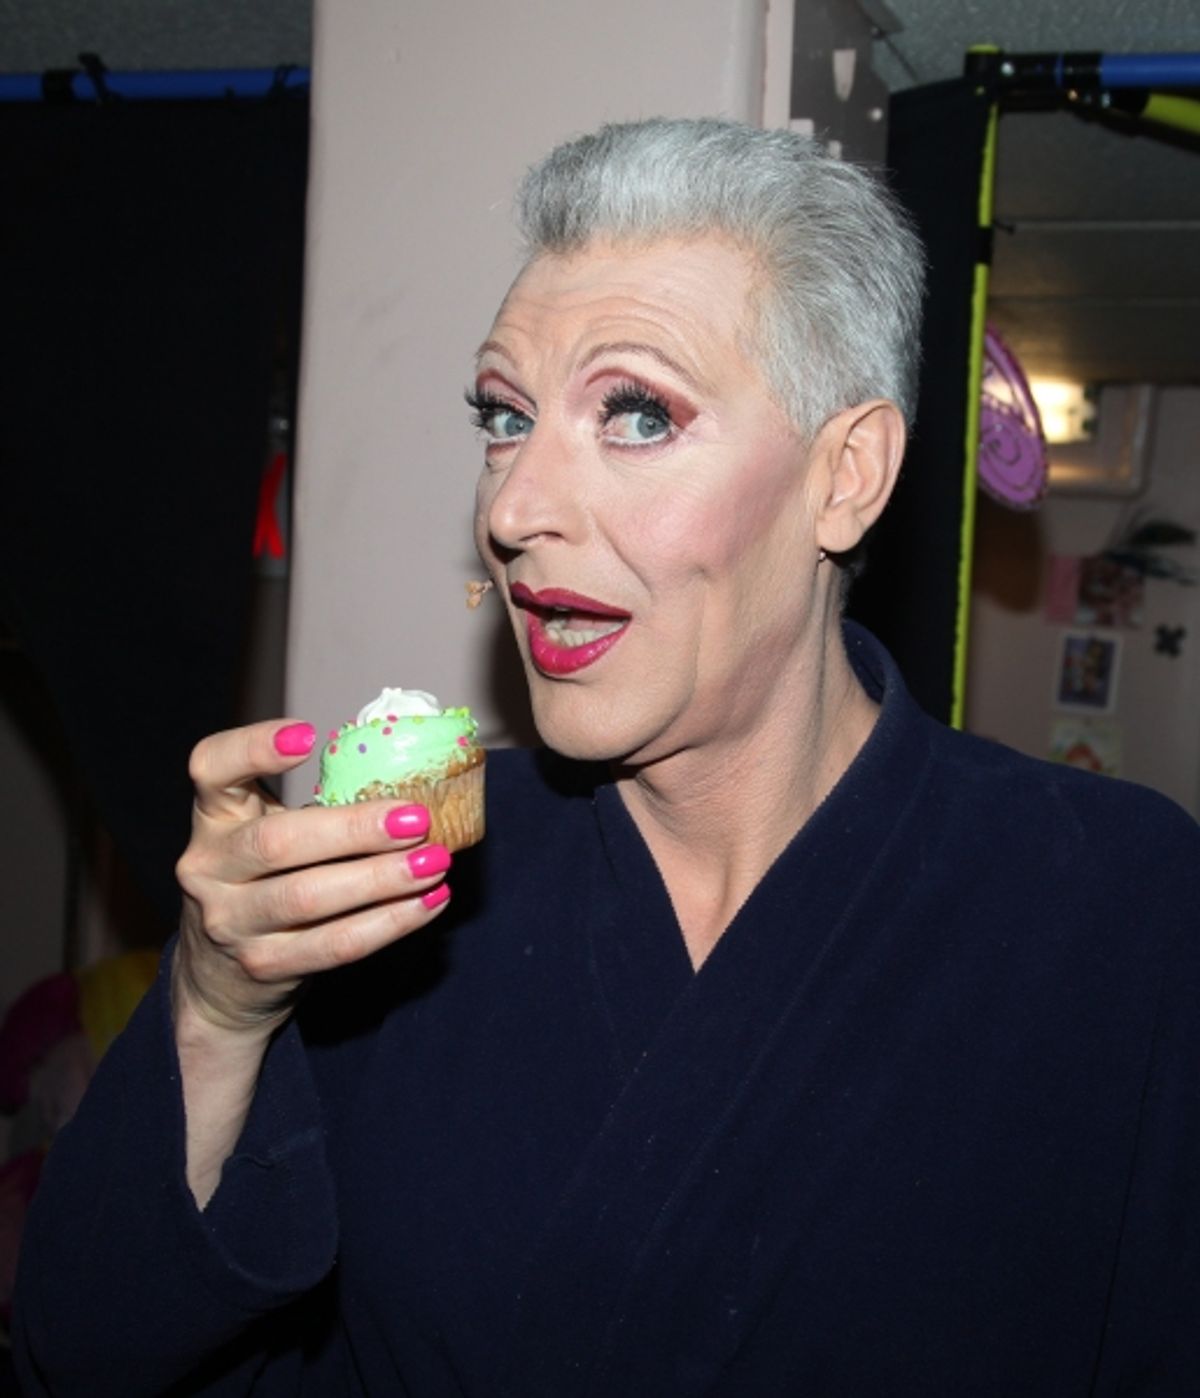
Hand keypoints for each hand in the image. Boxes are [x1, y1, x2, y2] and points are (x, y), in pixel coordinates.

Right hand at [173, 718, 451, 1035]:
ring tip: (434, 862)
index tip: (309, 735)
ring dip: (382, 879)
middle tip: (416, 819)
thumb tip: (413, 785)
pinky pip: (335, 944)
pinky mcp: (264, 966)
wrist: (221, 975)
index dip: (253, 747)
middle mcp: (209, 867)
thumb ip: (317, 807)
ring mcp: (231, 922)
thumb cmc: (264, 882)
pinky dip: (390, 922)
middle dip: (354, 829)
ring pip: (308, 897)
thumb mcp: (267, 831)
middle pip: (276, 843)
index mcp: (213, 817)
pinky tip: (429, 902)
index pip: (210, 768)